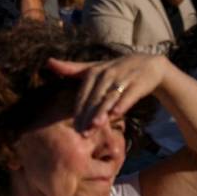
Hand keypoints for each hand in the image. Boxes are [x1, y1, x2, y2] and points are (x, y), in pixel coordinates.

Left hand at [48, 54, 169, 130]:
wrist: (148, 64)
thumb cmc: (115, 69)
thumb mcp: (94, 68)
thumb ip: (71, 68)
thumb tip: (48, 61)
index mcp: (94, 72)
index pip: (83, 94)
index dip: (79, 110)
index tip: (75, 127)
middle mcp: (107, 74)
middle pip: (95, 98)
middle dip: (88, 116)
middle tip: (83, 134)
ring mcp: (123, 78)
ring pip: (110, 97)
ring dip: (102, 111)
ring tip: (95, 125)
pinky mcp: (138, 83)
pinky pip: (128, 95)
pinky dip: (122, 104)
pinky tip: (116, 114)